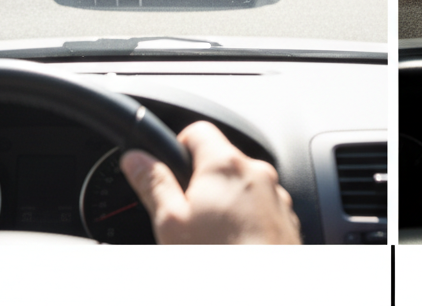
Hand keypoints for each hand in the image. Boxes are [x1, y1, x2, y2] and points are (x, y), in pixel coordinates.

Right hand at [120, 120, 300, 243]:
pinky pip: (260, 207)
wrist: (263, 291)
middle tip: (186, 218)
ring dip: (225, 203)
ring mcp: (275, 195)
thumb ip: (153, 183)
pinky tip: (234, 245)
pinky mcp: (286, 217)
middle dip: (201, 184)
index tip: (169, 173)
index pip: (197, 131)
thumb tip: (135, 158)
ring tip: (212, 238)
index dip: (178, 148)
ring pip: (241, 187)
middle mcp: (257, 172)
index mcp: (225, 164)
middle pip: (220, 162)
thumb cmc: (218, 260)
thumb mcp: (172, 223)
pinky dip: (245, 220)